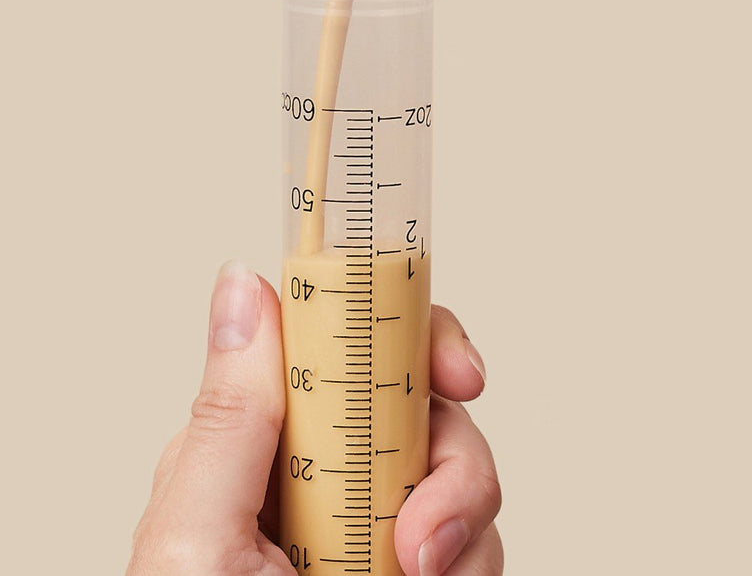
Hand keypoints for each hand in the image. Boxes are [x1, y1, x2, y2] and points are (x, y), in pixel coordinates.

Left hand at [128, 261, 501, 575]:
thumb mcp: (194, 541)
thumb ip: (230, 416)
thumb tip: (244, 281)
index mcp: (261, 443)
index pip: (349, 336)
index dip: (413, 330)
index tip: (459, 371)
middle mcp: (324, 472)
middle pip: (427, 399)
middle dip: (452, 453)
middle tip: (426, 531)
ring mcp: (375, 525)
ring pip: (466, 468)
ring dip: (462, 525)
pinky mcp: (420, 570)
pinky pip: (480, 538)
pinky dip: (472, 563)